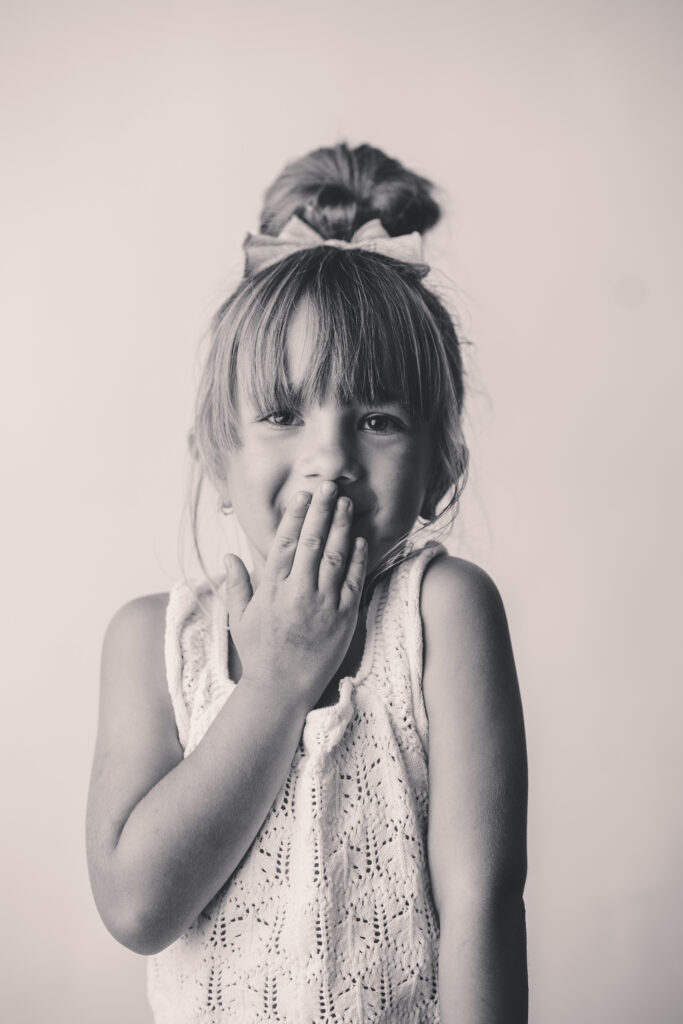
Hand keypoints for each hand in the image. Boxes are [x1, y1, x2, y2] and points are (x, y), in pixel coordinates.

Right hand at [223, 482, 367, 710]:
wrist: (282, 689)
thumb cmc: (260, 653)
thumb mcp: (239, 617)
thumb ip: (236, 584)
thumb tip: (229, 555)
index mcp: (272, 588)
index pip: (285, 542)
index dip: (295, 516)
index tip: (302, 497)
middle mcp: (298, 591)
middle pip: (312, 541)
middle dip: (321, 510)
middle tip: (328, 486)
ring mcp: (323, 603)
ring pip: (334, 555)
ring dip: (340, 526)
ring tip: (345, 503)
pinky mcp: (344, 617)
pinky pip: (352, 580)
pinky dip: (356, 557)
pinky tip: (358, 538)